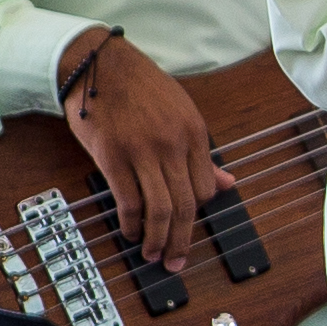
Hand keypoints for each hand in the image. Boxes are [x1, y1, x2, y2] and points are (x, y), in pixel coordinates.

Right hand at [59, 38, 226, 278]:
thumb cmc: (141, 89)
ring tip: (152, 254)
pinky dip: (131, 223)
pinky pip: (129, 200)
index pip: (206, 188)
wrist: (98, 64)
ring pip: (160, 208)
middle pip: (187, 205)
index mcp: (195, 134)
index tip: (187, 227)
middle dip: (182, 239)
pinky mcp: (113, 156)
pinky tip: (130, 232)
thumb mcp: (182, 113)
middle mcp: (174, 145)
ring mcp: (143, 151)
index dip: (197, 213)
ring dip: (158, 238)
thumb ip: (201, 153)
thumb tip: (227, 184)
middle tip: (175, 260)